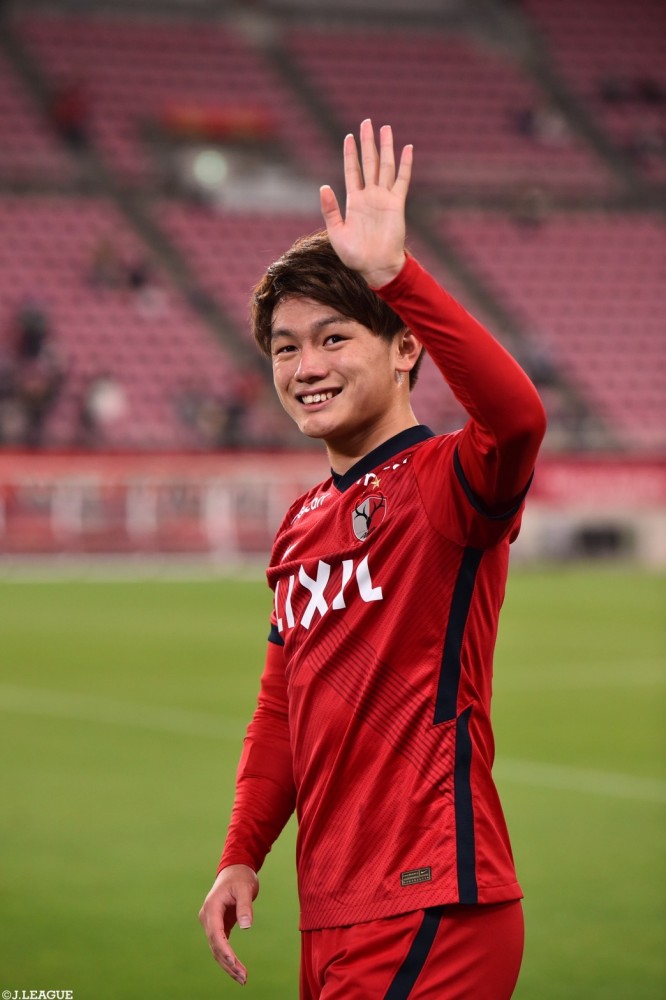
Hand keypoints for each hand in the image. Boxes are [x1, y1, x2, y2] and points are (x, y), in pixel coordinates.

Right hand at [198, 864, 258, 986]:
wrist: (235, 869)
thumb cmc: (240, 877)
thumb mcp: (245, 888)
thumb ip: (245, 906)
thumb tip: (246, 926)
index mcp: (212, 907)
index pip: (215, 933)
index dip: (224, 949)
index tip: (234, 962)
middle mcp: (208, 917)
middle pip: (215, 945)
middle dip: (228, 963)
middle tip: (243, 977)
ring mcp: (211, 922)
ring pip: (217, 949)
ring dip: (228, 965)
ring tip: (243, 978)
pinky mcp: (219, 926)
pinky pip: (221, 945)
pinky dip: (228, 958)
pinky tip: (237, 969)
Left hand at [320, 118, 412, 287]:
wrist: (376, 267)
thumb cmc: (354, 256)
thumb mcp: (336, 232)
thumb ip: (330, 210)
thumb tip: (323, 186)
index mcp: (354, 202)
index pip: (352, 171)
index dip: (350, 154)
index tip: (349, 137)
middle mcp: (369, 196)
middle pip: (369, 163)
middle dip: (368, 143)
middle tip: (367, 122)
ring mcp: (384, 198)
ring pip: (385, 166)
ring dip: (385, 147)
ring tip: (385, 128)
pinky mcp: (397, 204)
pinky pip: (402, 180)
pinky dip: (405, 164)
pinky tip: (407, 148)